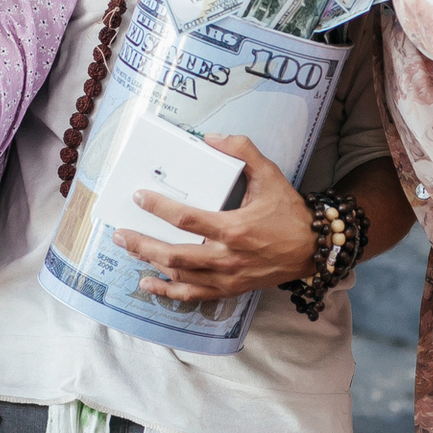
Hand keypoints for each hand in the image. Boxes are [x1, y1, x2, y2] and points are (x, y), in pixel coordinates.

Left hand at [113, 136, 314, 301]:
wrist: (313, 250)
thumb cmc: (290, 213)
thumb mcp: (270, 175)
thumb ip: (243, 151)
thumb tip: (212, 138)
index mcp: (234, 228)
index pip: (186, 219)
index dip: (159, 208)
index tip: (139, 197)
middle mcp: (227, 257)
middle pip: (174, 254)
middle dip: (142, 243)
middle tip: (119, 232)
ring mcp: (226, 277)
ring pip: (179, 275)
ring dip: (149, 262)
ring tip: (128, 248)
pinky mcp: (228, 289)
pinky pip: (191, 295)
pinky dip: (167, 291)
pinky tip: (147, 282)